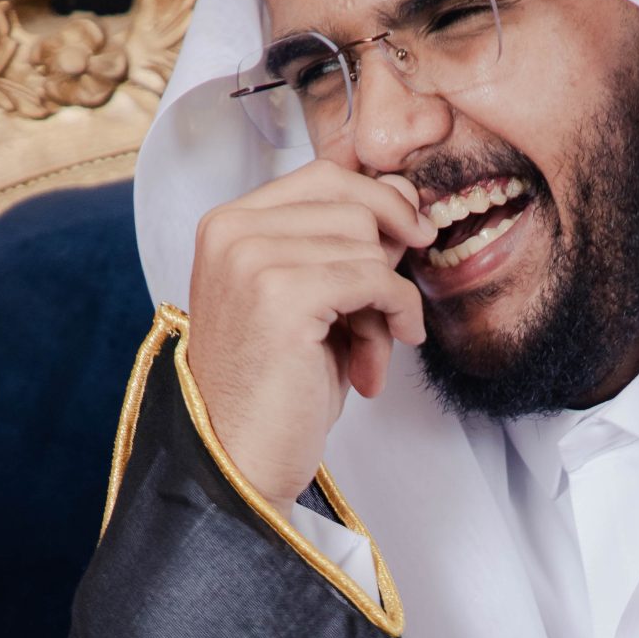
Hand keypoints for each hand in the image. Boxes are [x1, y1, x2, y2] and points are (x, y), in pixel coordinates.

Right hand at [185, 163, 433, 506]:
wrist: (239, 461)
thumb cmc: (276, 390)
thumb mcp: (311, 303)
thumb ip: (344, 248)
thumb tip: (407, 201)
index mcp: (227, 224)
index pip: (325, 176)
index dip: (379, 204)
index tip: (410, 241)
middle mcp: (232, 230)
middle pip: (354, 203)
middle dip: (385, 260)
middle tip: (389, 316)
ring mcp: (252, 258)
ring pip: (369, 244)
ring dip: (386, 303)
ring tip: (366, 356)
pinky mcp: (282, 294)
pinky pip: (377, 279)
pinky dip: (396, 315)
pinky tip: (377, 363)